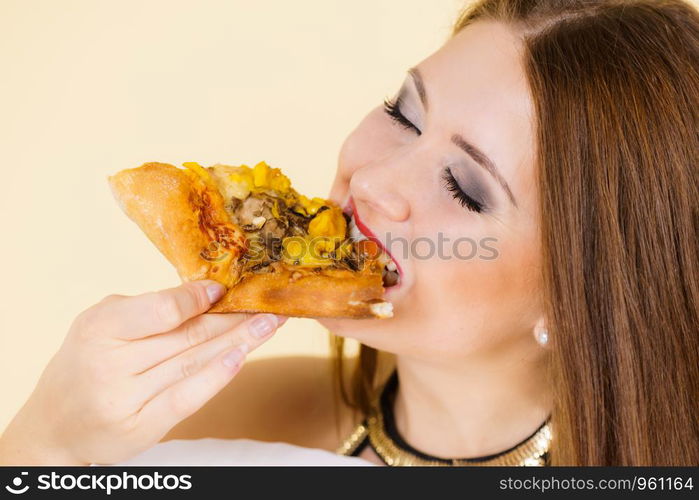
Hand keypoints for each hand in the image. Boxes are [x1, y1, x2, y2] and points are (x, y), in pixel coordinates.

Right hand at [0, 280, 285, 464]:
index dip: (197, 299)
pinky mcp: (142, 428)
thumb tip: (206, 293)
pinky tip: (241, 358)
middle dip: (234, 318)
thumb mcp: (103, 324)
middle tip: (269, 303)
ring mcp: (126, 400)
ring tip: (269, 325)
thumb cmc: (86, 363)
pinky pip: (188, 397)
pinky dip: (218, 376)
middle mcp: (110, 365)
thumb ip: (148, 309)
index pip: (160, 311)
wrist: (54, 425)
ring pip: (195, 363)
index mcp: (98, 329)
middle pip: (187, 336)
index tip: (224, 288)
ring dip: (239, 342)